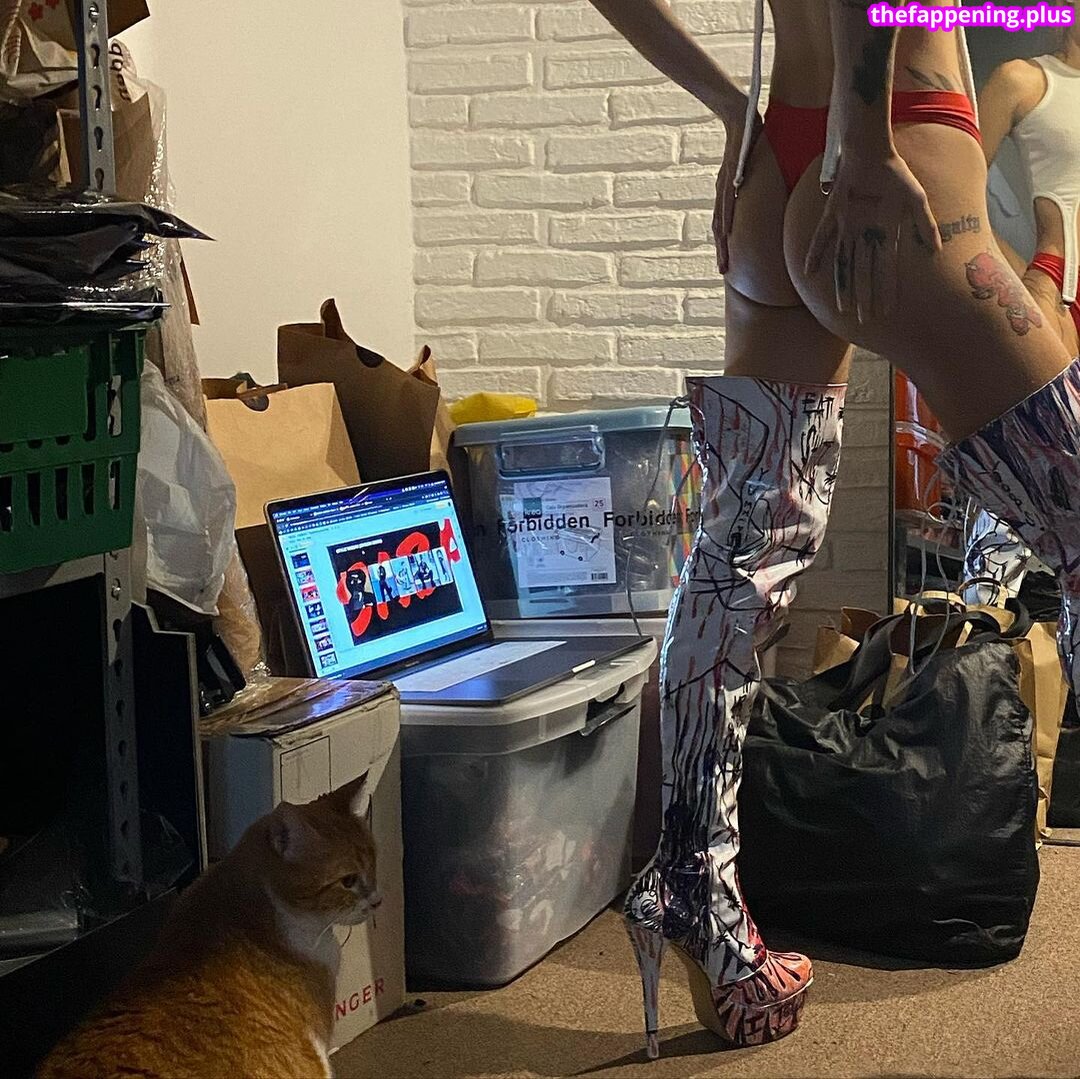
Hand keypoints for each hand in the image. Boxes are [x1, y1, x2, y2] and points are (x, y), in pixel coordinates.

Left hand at [713, 109, 761, 274]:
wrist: (738, 112)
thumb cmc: (750, 136)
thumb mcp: (757, 163)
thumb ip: (763, 179)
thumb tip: (778, 188)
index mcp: (728, 191)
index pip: (725, 222)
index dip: (725, 243)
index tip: (728, 263)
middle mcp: (724, 190)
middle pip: (720, 227)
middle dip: (722, 251)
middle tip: (723, 271)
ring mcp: (725, 182)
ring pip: (721, 218)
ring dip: (721, 242)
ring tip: (724, 261)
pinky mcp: (730, 172)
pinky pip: (728, 198)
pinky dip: (727, 216)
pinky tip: (726, 232)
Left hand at [804, 147, 940, 321]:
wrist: (874, 151)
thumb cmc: (896, 174)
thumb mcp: (916, 200)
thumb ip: (924, 225)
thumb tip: (937, 250)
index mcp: (884, 234)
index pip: (885, 269)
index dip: (885, 290)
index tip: (886, 311)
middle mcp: (864, 236)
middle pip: (863, 272)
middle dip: (863, 296)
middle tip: (863, 319)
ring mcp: (847, 227)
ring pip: (843, 262)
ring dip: (842, 285)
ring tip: (842, 308)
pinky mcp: (832, 216)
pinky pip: (821, 238)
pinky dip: (815, 253)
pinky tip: (809, 273)